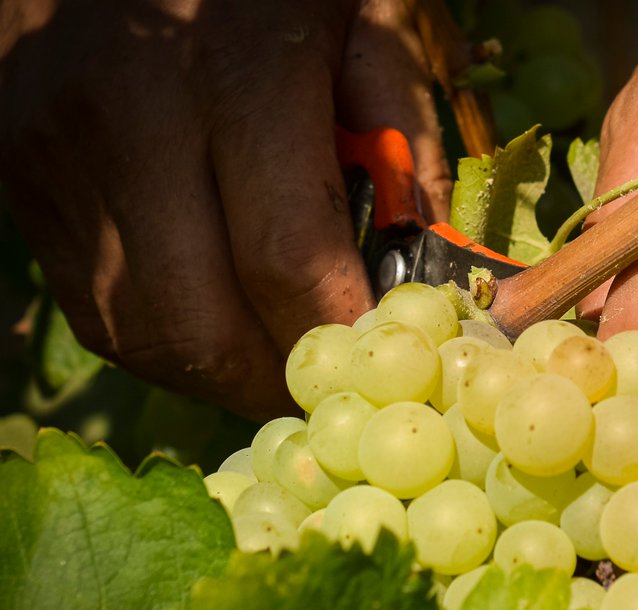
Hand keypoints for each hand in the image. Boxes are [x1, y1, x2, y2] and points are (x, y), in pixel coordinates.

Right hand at [0, 0, 449, 417]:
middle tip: (330, 379)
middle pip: (204, 325)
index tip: (383, 356)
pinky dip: (169, 339)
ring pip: (143, 335)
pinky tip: (217, 319)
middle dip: (279, 378)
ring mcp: (60, 159)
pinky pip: (99, 309)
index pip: (287, 263)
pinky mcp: (22, 180)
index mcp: (234, 72)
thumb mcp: (365, 20)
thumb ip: (405, 140)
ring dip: (222, 372)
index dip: (342, 333)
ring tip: (277, 356)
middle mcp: (131, 123)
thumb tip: (429, 268)